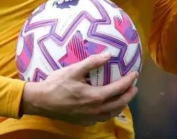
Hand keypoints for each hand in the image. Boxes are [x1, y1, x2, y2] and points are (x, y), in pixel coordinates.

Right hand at [20, 51, 138, 125]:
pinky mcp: (83, 121)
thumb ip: (92, 62)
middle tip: (134, 87)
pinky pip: (102, 118)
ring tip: (124, 97)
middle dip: (129, 95)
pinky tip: (108, 107)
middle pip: (119, 104)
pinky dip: (109, 112)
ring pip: (112, 114)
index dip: (129, 81)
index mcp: (95, 96)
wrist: (41, 101)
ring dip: (121, 105)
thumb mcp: (74, 70)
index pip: (119, 89)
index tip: (135, 74)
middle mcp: (95, 110)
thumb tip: (108, 55)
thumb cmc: (56, 84)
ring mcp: (89, 117)